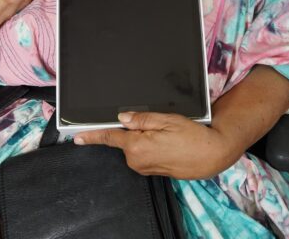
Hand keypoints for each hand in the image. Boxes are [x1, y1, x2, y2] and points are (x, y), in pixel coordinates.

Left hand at [73, 112, 237, 179]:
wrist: (211, 155)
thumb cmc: (192, 136)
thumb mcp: (166, 120)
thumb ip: (141, 119)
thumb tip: (122, 117)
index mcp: (137, 146)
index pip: (110, 137)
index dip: (92, 135)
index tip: (77, 136)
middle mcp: (136, 160)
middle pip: (124, 139)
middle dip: (134, 128)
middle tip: (158, 123)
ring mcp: (144, 167)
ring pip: (135, 146)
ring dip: (145, 137)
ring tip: (168, 134)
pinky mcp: (152, 170)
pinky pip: (143, 153)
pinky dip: (150, 145)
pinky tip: (167, 141)